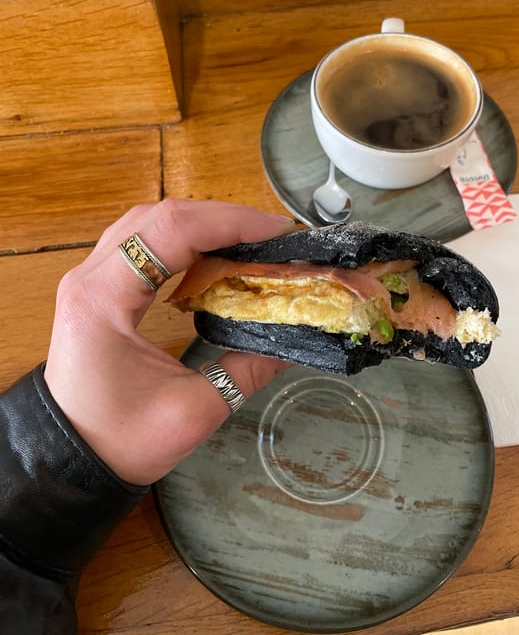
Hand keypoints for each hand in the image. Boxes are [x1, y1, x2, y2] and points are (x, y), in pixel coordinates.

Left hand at [44, 199, 294, 485]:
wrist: (69, 457)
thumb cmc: (119, 440)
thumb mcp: (192, 412)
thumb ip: (246, 371)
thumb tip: (294, 340)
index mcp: (103, 299)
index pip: (171, 231)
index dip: (229, 222)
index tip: (276, 233)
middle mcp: (90, 276)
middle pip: (161, 216)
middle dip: (224, 218)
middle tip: (274, 236)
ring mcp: (91, 277)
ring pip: (151, 222)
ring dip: (204, 223)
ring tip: (250, 239)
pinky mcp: (99, 287)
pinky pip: (143, 241)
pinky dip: (184, 238)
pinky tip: (214, 253)